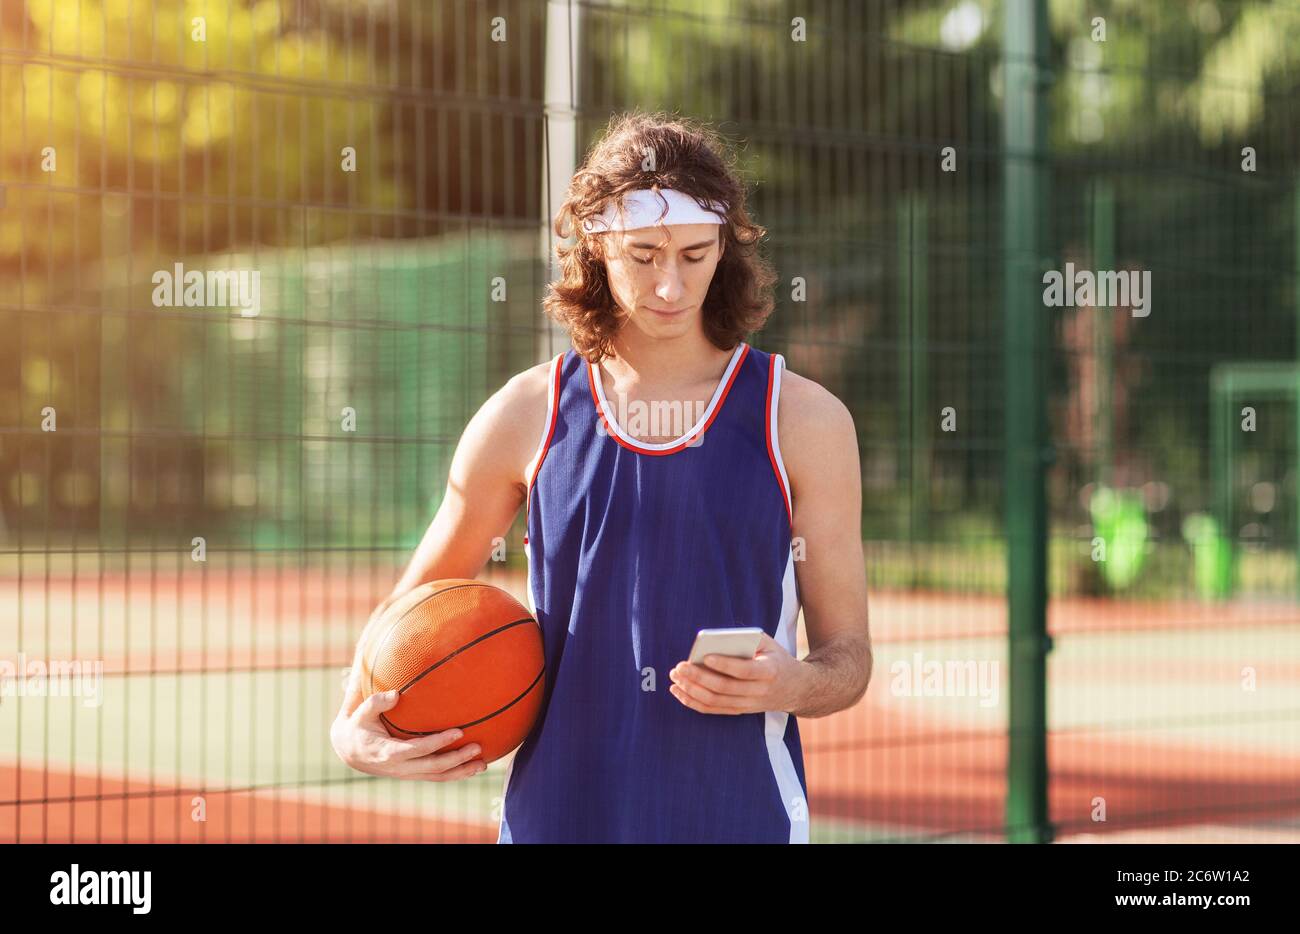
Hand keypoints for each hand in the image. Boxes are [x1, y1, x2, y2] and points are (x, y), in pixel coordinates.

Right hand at [330, 687, 486, 781]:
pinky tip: (472, 768)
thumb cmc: (357, 726)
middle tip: (477, 747)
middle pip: (433, 767)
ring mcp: (407, 773)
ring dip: (461, 771)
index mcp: (388, 752)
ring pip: (438, 776)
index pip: (418, 750)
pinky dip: (455, 774)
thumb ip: (375, 702)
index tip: (458, 732)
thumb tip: (395, 694)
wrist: (349, 751)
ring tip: (483, 764)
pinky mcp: (412, 774)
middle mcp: (400, 767)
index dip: (439, 743)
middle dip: (457, 759)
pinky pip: (436, 777)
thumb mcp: (360, 713)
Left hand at [668, 632, 806, 714]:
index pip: (744, 671)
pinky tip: (679, 692)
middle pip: (725, 688)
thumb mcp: (768, 643)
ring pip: (716, 702)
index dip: (724, 664)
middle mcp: (759, 692)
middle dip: (698, 678)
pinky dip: (694, 702)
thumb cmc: (775, 658)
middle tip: (679, 667)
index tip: (705, 656)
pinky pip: (713, 710)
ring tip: (675, 678)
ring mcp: (749, 705)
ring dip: (691, 691)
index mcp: (769, 671)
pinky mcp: (740, 711)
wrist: (796, 688)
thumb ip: (746, 639)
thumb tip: (715, 641)